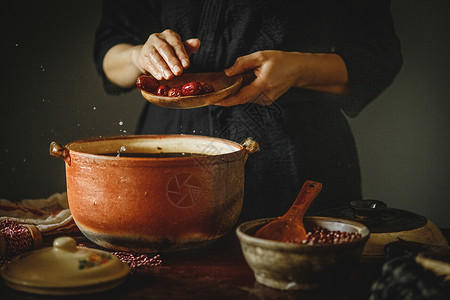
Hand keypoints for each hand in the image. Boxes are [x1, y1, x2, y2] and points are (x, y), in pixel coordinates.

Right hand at [133, 29, 199, 79]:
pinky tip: (160, 77)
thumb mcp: (180, 51)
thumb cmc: (169, 54)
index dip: (182, 55)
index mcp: (169, 35)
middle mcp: (157, 38)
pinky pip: (148, 63)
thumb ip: (188, 48)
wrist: (150, 57)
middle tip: (179, 72)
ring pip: (155, 56)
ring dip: (163, 67)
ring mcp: (148, 46)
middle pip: (165, 49)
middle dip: (172, 62)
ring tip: (169, 76)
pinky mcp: (142, 56)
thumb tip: (197, 42)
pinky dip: (155, 71)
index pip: (176, 44)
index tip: (187, 65)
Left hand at [216, 50, 348, 105]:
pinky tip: (247, 82)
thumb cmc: (281, 61)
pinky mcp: (267, 101)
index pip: (240, 97)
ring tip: (236, 81)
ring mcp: (266, 100)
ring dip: (237, 92)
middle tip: (217, 88)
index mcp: (263, 85)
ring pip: (245, 98)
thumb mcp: (261, 56)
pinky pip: (251, 97)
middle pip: (240, 98)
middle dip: (228, 94)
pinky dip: (245, 91)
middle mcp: (265, 96)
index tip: (213, 100)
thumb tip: (227, 72)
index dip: (226, 100)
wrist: (298, 69)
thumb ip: (243, 63)